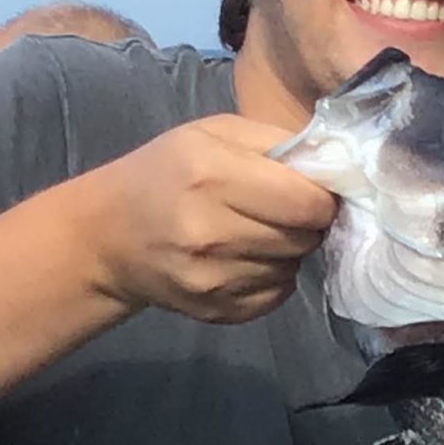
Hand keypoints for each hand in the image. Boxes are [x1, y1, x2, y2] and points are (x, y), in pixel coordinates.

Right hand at [68, 115, 336, 322]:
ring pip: (292, 268)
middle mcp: (211, 232)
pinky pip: (276, 296)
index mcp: (211, 175)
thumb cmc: (166, 172)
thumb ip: (275, 143)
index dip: (319, 196)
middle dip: (304, 223)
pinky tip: (244, 259)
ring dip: (286, 250)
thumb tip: (335, 168)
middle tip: (280, 210)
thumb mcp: (212, 133)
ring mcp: (212, 279)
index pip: (308, 202)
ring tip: (254, 232)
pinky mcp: (215, 311)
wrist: (108, 235)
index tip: (307, 189)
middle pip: (305, 238)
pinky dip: (271, 277)